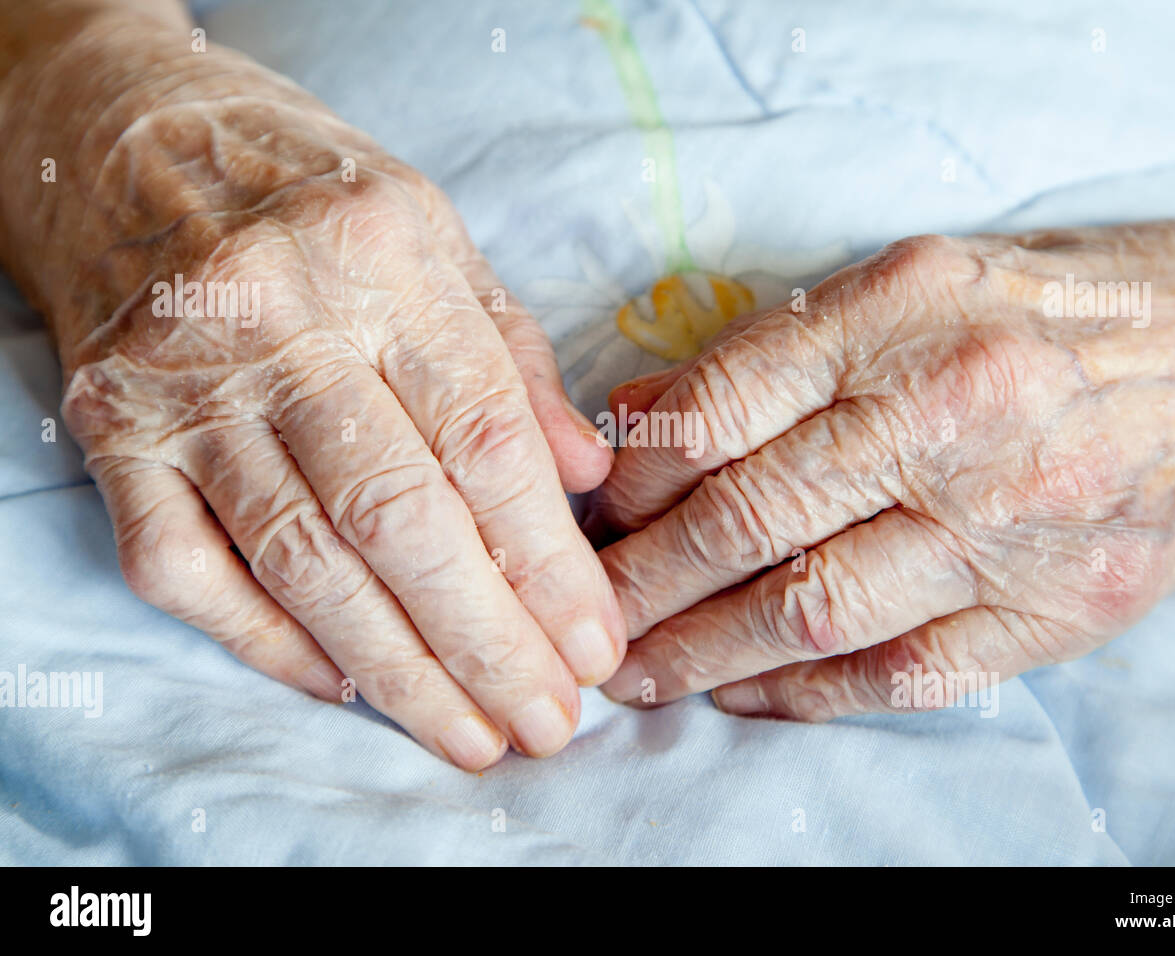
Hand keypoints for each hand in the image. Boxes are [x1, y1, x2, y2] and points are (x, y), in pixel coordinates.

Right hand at [0, 2, 623, 768]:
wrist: (124, 138)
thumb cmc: (307, 189)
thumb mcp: (436, 236)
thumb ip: (513, 358)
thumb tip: (584, 481)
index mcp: (380, 258)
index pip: (484, 441)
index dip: (547, 562)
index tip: (593, 645)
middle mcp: (274, 319)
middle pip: (397, 520)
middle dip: (484, 643)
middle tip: (547, 721)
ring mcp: (179, 383)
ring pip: (300, 561)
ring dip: (395, 670)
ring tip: (470, 735)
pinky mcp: (109, 432)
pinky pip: (186, 571)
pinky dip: (268, 643)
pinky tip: (346, 683)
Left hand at [592, 221, 1174, 718]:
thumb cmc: (1051, 317)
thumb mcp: (916, 284)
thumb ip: (780, 352)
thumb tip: (640, 419)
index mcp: (904, 309)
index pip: (720, 407)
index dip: (633, 475)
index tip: (595, 515)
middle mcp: (954, 412)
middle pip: (749, 518)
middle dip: (642, 583)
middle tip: (587, 617)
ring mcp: (1011, 521)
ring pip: (810, 609)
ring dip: (703, 653)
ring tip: (638, 674)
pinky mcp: (1058, 609)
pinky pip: (901, 672)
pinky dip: (806, 694)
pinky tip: (744, 695)